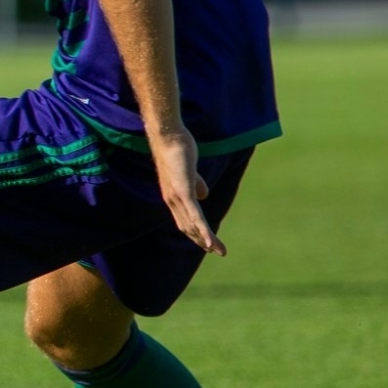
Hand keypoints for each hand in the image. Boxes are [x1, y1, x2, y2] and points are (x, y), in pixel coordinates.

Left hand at [148, 126, 224, 256]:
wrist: (168, 136)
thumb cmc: (177, 149)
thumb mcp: (188, 171)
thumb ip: (195, 184)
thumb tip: (203, 195)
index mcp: (173, 196)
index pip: (185, 221)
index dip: (196, 233)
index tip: (208, 244)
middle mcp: (172, 200)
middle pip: (188, 227)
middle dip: (203, 241)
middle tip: (218, 252)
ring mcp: (177, 197)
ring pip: (193, 224)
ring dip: (207, 240)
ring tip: (219, 251)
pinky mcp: (183, 191)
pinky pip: (195, 215)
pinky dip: (204, 230)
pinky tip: (211, 242)